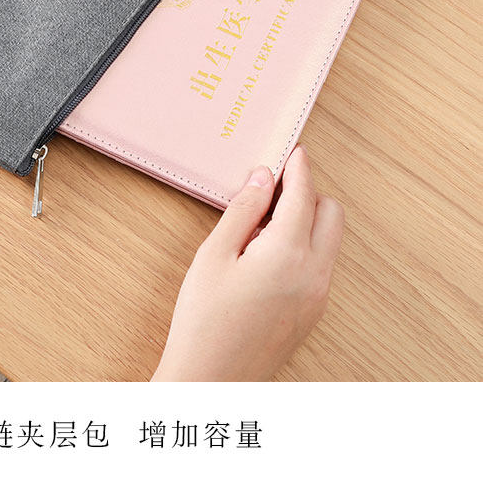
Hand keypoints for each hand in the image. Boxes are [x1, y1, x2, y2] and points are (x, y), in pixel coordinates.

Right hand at [152, 147, 343, 380]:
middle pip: (331, 214)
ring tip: (259, 225)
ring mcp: (317, 297)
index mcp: (289, 255)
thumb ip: (243, 211)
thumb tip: (262, 178)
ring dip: (306, 220)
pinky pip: (320, 264)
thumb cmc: (204, 322)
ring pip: (328, 240)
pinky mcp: (312, 313)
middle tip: (271, 189)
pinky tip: (265, 254)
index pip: (305, 196)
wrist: (210, 384)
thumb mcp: (213, 256)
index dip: (299, 169)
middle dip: (308, 194)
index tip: (293, 152)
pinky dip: (304, 246)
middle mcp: (314, 275)